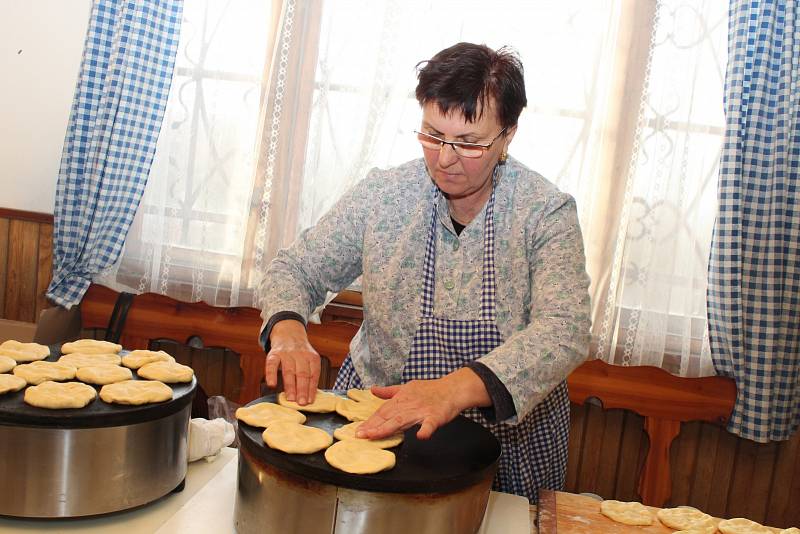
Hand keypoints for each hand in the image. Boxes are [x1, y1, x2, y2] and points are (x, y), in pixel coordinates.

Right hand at [264, 320, 319, 404]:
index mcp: (312, 357)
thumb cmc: (300, 352)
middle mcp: (300, 354)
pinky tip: (272, 384)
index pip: (314, 374)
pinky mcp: (274, 353)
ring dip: (290, 386)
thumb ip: (310, 374)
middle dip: (302, 389)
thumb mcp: (309, 359)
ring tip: (291, 399)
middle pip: (302, 373)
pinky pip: (272, 364)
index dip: (312, 388)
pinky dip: (271, 374)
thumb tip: (309, 397)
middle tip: (301, 403)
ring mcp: (287, 353)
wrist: (288, 331)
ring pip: (289, 371)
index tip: (310, 401)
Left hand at [356, 368, 490, 439]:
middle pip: (388, 417)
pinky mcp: (435, 416)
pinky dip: (426, 430)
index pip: (383, 411)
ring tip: (375, 435)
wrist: (452, 388)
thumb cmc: (430, 390)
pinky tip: (420, 436)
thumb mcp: (407, 387)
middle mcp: (409, 405)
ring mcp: (422, 411)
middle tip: (360, 435)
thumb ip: (389, 392)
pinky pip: (430, 424)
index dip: (370, 421)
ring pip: (403, 420)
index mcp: (401, 399)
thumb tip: (373, 390)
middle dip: (374, 426)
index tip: (358, 430)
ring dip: (388, 428)